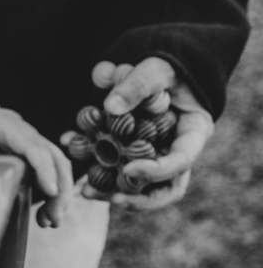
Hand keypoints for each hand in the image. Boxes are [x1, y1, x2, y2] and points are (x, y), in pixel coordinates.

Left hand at [0, 96, 72, 227]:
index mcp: (7, 125)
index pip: (33, 146)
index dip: (44, 167)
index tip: (50, 190)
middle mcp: (23, 134)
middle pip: (53, 158)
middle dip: (59, 187)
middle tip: (54, 216)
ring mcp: (26, 145)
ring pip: (55, 166)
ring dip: (59, 193)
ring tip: (50, 221)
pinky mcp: (25, 157)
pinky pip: (46, 173)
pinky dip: (50, 193)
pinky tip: (43, 216)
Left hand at [60, 58, 213, 209]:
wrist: (156, 71)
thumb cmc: (163, 68)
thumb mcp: (156, 68)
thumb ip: (138, 84)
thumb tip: (111, 107)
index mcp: (193, 132)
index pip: (182, 160)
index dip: (158, 171)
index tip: (129, 169)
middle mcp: (176, 151)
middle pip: (165, 188)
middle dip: (138, 198)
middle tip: (110, 198)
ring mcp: (155, 158)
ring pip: (140, 188)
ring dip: (113, 193)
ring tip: (86, 192)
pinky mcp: (131, 157)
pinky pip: (116, 172)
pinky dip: (97, 172)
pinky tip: (74, 165)